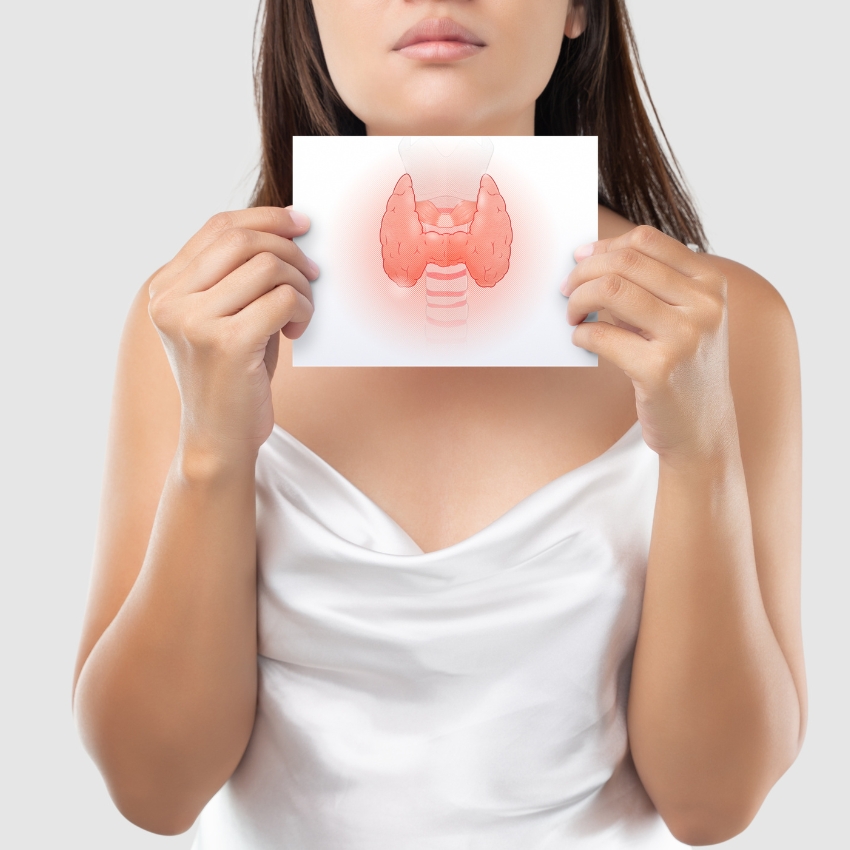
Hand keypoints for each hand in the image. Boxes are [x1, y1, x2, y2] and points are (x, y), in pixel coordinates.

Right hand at [148, 207, 318, 464]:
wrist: (219, 439)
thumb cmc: (232, 378)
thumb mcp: (226, 319)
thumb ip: (240, 279)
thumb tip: (290, 234)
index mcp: (165, 289)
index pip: (218, 228)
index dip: (266, 217)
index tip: (301, 222)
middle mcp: (171, 301)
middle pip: (242, 240)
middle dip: (289, 248)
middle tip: (313, 272)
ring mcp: (194, 322)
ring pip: (267, 266)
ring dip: (299, 284)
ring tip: (302, 310)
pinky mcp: (227, 343)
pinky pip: (281, 299)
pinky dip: (302, 307)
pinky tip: (299, 329)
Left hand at [562, 226, 735, 464]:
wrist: (703, 429)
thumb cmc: (682, 368)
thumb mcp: (681, 318)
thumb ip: (648, 287)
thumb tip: (587, 258)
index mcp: (710, 283)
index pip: (645, 241)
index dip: (604, 246)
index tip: (580, 260)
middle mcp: (704, 305)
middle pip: (625, 261)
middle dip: (582, 273)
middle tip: (565, 291)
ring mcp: (684, 337)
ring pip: (610, 289)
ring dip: (577, 300)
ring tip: (572, 315)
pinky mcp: (659, 370)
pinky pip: (601, 334)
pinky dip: (581, 333)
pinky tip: (581, 340)